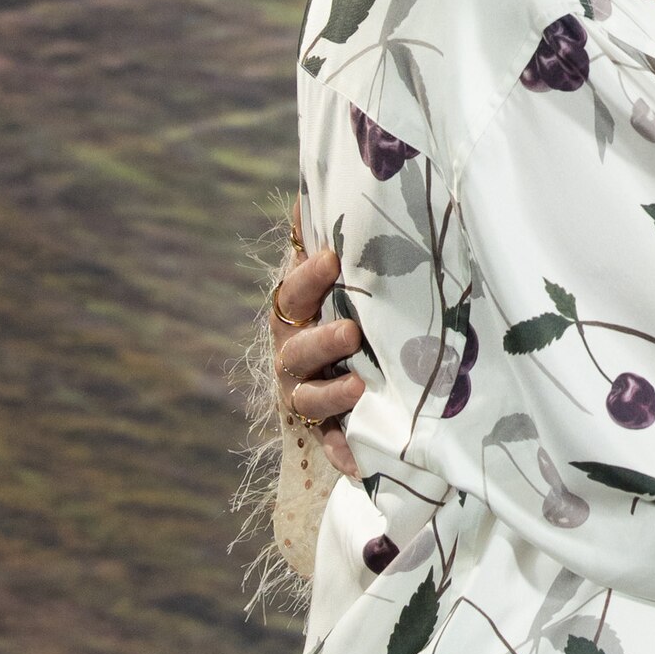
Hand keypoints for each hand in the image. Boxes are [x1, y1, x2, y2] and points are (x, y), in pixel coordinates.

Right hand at [271, 235, 365, 479]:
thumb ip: (318, 244)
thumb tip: (311, 189)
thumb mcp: (330, 286)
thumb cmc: (337, 320)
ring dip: (332, 394)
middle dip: (322, 341)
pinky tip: (362, 463)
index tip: (333, 258)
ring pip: (311, 398)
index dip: (308, 278)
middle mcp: (293, 358)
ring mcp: (306, 397)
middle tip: (352, 332)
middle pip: (298, 349)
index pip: (292, 295)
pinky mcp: (327, 433)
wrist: (335, 390)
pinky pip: (333, 447)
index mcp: (294, 319)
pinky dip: (345, 455)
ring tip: (359, 389)